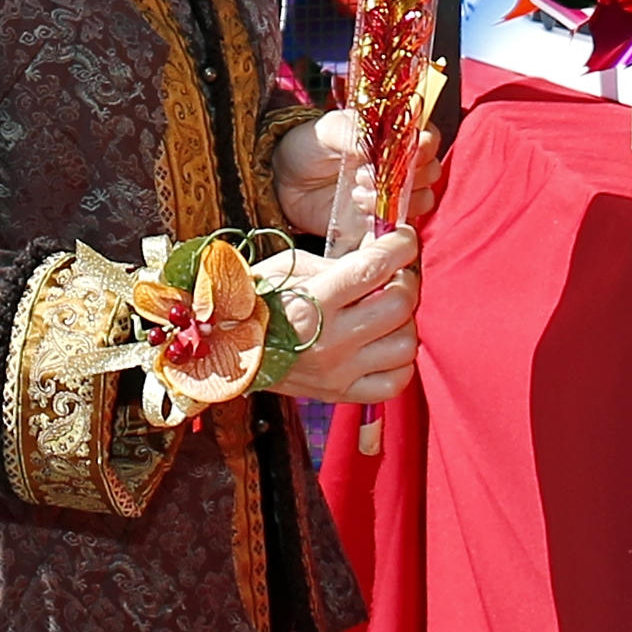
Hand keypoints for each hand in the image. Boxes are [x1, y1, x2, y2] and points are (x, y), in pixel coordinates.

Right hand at [265, 226, 422, 405]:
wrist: (226, 349)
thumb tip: (380, 257)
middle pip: (398, 305)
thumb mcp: (288, 269)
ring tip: (386, 312)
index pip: (373, 268)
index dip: (399, 246)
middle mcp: (329, 340)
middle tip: (395, 275)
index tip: (404, 238)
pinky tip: (383, 344)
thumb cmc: (257, 301)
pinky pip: (396, 380)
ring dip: (404, 322)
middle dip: (405, 281)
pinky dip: (399, 360)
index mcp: (311, 301)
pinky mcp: (342, 394)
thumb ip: (337, 265)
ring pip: (405, 343)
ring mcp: (339, 371)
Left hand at [273, 108, 444, 240]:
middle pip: (431, 170)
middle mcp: (398, 164)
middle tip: (367, 174)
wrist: (283, 180)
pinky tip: (359, 210)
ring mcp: (392, 193)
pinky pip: (402, 223)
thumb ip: (354, 132)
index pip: (428, 137)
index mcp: (391, 135)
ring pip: (423, 198)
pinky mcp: (380, 218)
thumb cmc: (306, 146)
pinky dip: (387, 218)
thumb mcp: (326, 130)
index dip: (425, 145)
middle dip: (408, 174)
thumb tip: (380, 143)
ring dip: (398, 198)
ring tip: (359, 193)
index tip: (406, 150)